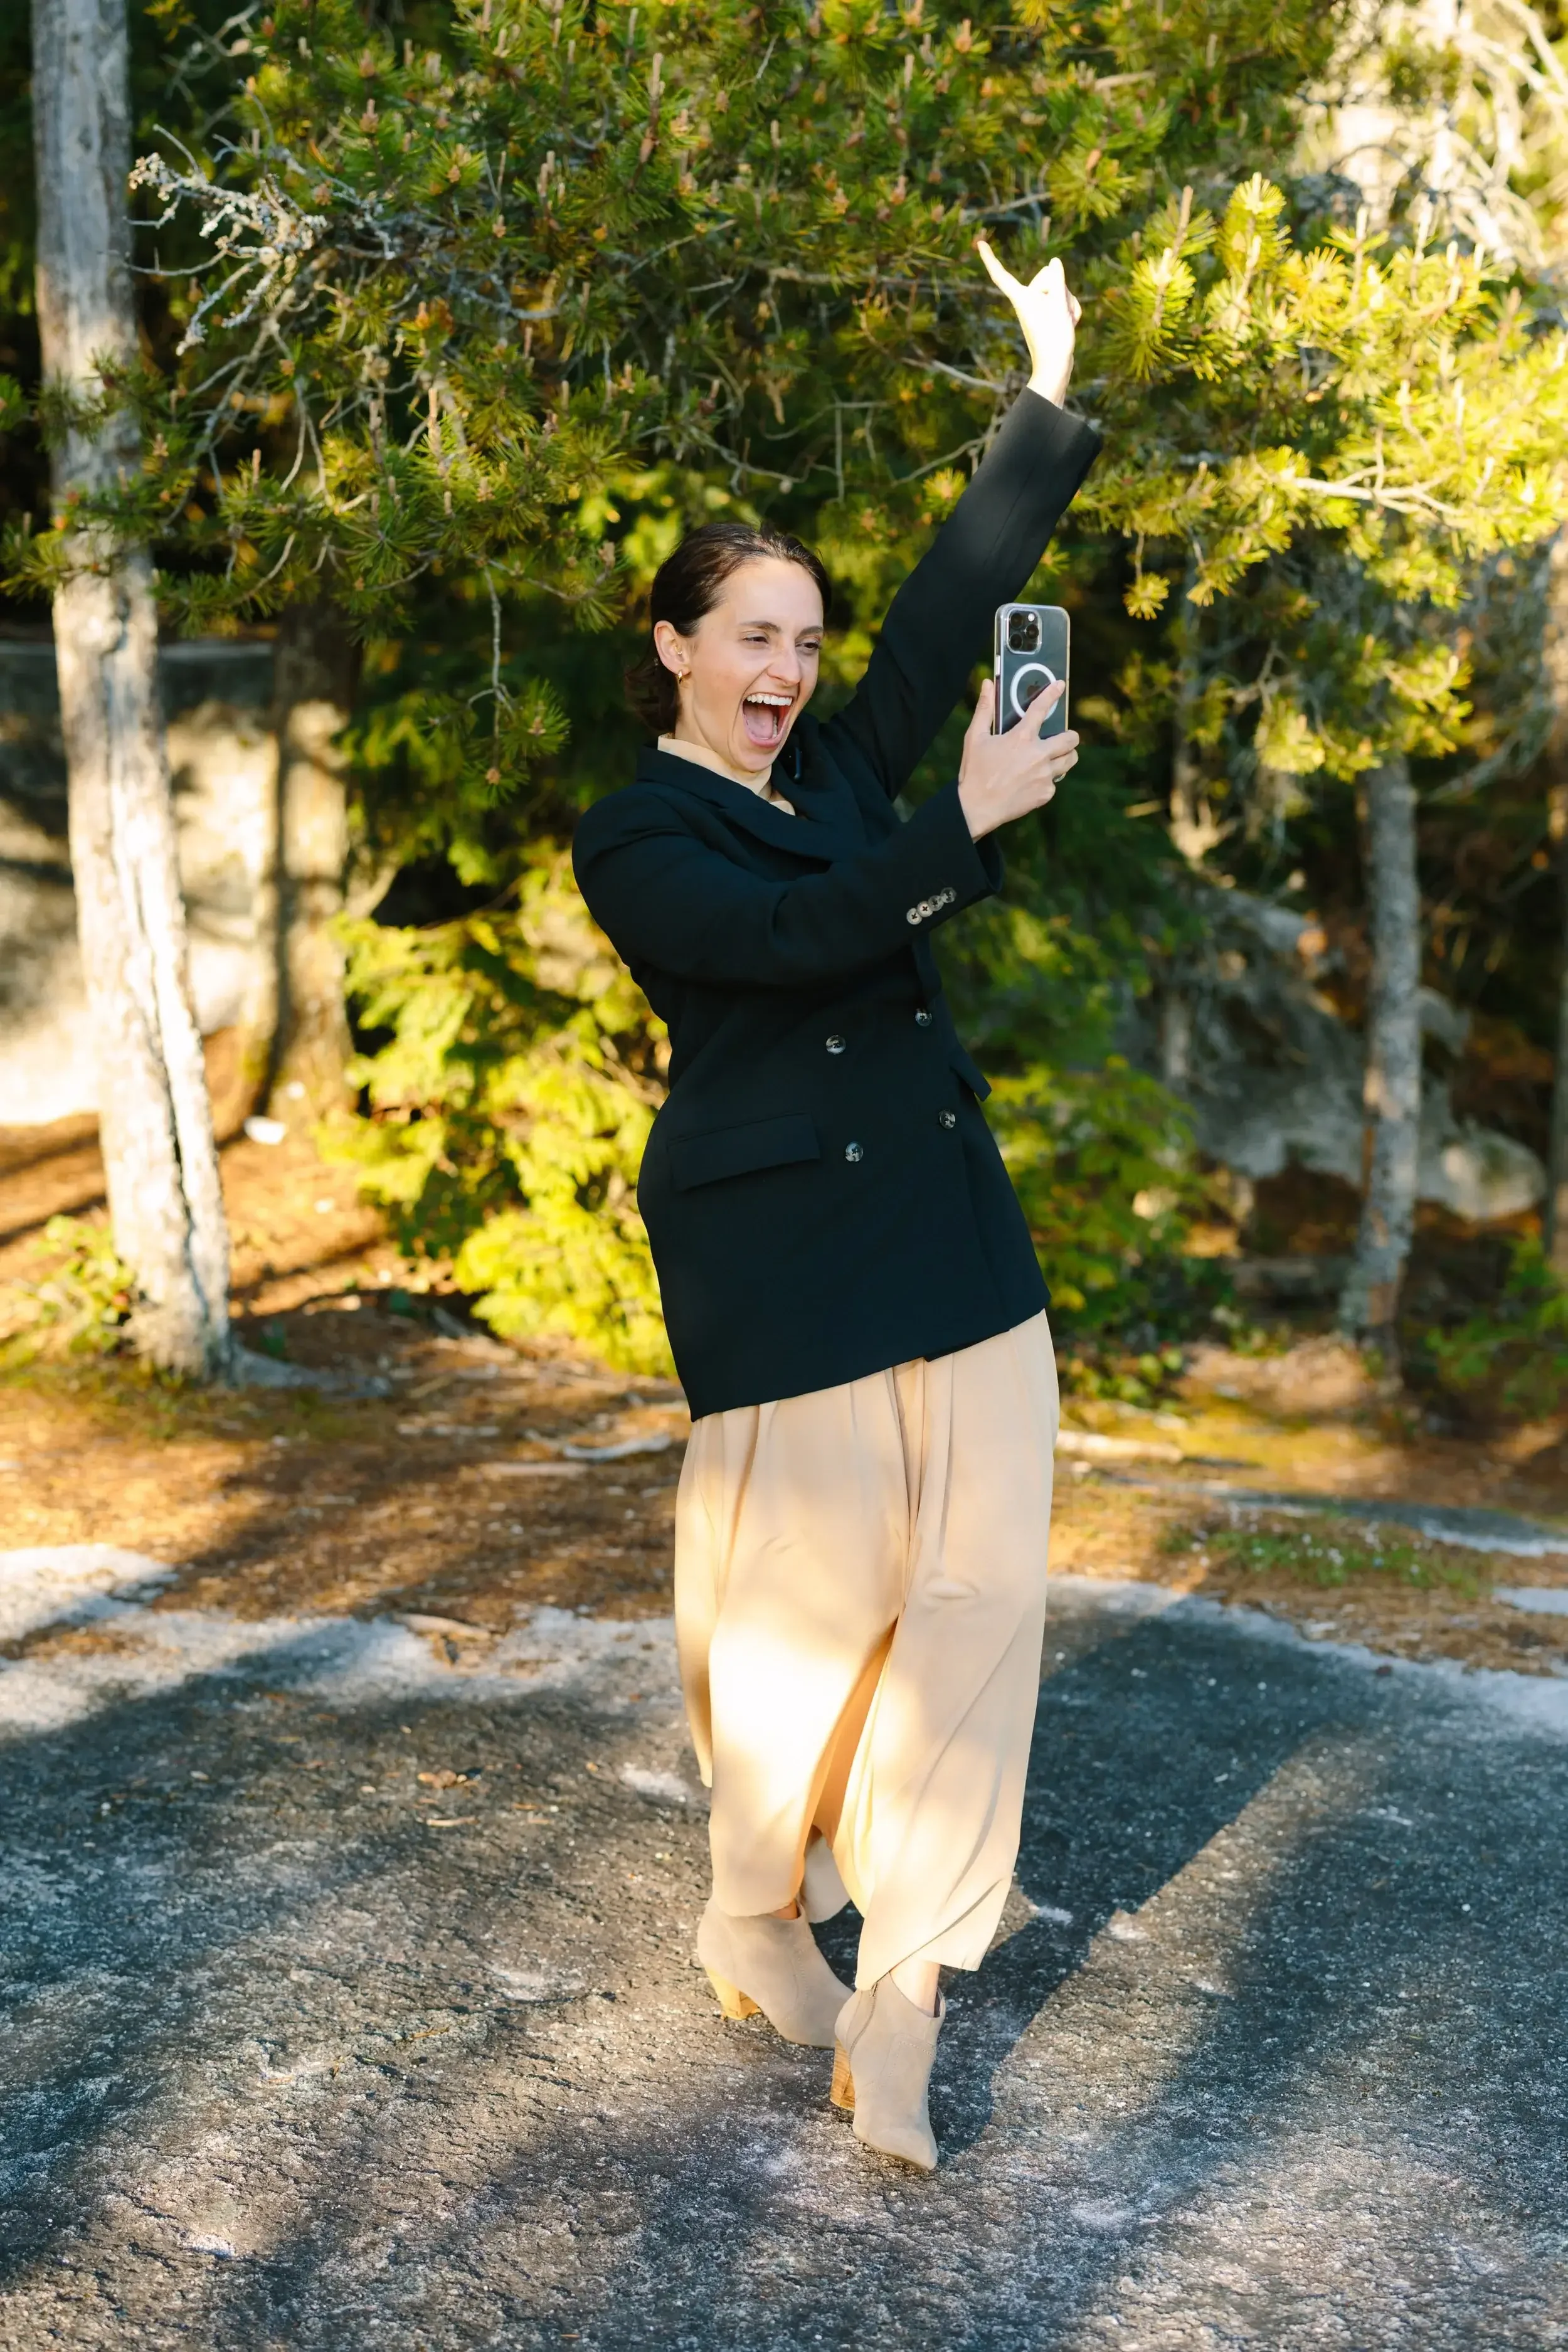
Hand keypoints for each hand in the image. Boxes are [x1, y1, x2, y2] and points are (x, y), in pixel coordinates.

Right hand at [957, 679, 1078, 839]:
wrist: (976, 808)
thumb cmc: (974, 771)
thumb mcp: (975, 738)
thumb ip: (984, 709)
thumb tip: (987, 684)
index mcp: (1021, 737)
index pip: (1042, 708)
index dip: (1052, 694)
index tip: (1060, 685)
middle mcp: (1038, 755)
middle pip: (1071, 739)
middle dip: (1070, 736)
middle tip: (1062, 738)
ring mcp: (1044, 776)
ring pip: (1069, 761)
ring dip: (1065, 757)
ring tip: (1053, 758)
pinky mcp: (1045, 794)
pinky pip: (1055, 783)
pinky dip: (1048, 780)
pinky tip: (1034, 781)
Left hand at [975, 244, 1080, 406]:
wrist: (1056, 368)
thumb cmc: (1054, 340)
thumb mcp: (1060, 306)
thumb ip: (1057, 281)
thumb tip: (1053, 261)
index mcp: (1021, 298)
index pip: (1001, 275)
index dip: (991, 259)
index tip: (980, 243)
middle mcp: (1026, 300)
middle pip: (1048, 276)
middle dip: (1061, 290)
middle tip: (1059, 314)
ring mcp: (1037, 307)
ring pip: (1059, 289)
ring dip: (1068, 303)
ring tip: (1065, 322)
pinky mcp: (1047, 314)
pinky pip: (1063, 301)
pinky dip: (1069, 311)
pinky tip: (1069, 324)